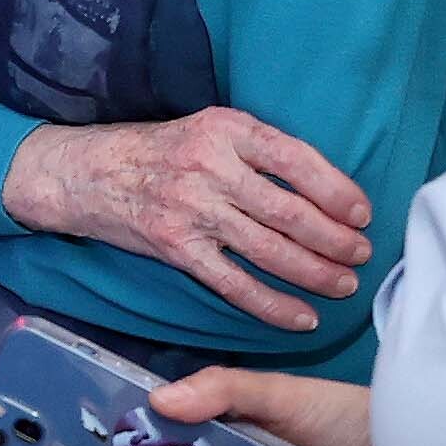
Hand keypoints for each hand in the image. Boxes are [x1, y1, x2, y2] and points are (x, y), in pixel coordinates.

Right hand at [1, 109, 371, 329]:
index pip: (296, 159)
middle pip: (289, 210)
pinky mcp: (175, 247)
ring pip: (269, 249)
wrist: (84, 173)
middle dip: (334, 239)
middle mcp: (209, 166)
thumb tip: (323, 188)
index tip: (362, 213)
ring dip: (314, 272)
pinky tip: (301, 317)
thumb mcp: (207, 130)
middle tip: (362, 256)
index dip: (337, 190)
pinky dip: (272, 304)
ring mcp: (190, 209)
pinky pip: (234, 283)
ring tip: (343, 285)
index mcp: (225, 128)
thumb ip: (256, 151)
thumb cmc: (156, 151)